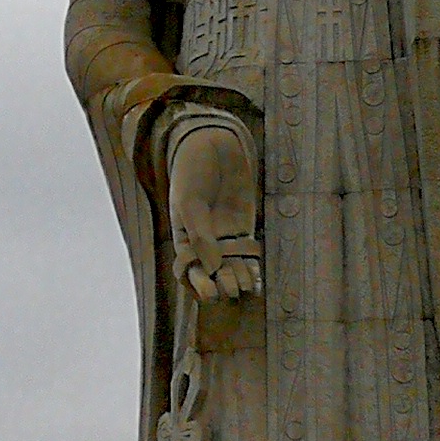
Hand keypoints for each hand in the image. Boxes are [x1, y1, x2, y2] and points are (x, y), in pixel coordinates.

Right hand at [165, 108, 261, 324]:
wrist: (212, 147)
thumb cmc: (193, 173)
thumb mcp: (190, 203)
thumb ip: (201, 235)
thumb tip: (213, 267)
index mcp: (184, 239)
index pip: (190, 271)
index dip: (198, 284)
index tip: (209, 292)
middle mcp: (204, 242)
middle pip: (213, 274)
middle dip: (221, 285)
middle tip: (230, 289)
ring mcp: (225, 236)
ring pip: (232, 267)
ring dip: (237, 280)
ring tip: (243, 287)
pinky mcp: (244, 229)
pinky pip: (248, 254)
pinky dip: (251, 269)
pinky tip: (255, 281)